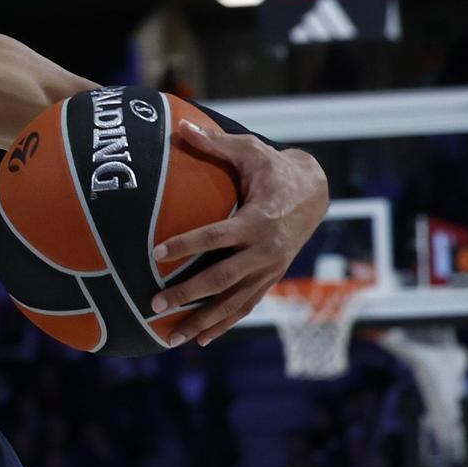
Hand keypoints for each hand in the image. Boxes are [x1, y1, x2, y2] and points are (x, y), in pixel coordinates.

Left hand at [148, 122, 327, 345]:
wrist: (315, 192)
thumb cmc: (273, 169)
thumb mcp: (249, 151)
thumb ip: (215, 144)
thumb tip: (181, 127)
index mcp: (258, 220)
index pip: (216, 236)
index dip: (186, 244)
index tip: (154, 253)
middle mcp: (265, 250)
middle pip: (221, 278)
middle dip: (186, 293)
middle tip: (152, 304)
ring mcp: (269, 269)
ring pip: (233, 301)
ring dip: (201, 320)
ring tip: (169, 338)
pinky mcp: (270, 279)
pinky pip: (245, 306)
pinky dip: (222, 324)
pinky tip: (198, 339)